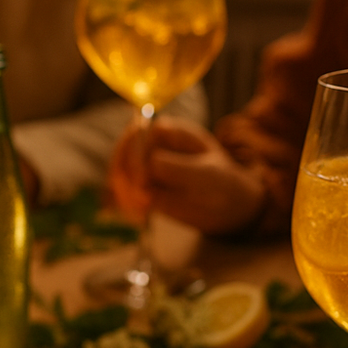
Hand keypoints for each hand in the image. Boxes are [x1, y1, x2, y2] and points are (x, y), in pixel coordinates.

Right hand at [109, 116, 266, 236]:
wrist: (227, 206)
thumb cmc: (222, 182)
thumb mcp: (208, 174)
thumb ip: (181, 167)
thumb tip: (151, 163)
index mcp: (170, 132)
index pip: (140, 131)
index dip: (135, 151)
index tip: (142, 179)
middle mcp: (152, 145)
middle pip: (123, 152)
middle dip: (124, 175)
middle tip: (140, 200)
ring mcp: (144, 166)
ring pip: (120, 173)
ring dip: (124, 192)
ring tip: (142, 211)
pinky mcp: (141, 187)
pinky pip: (123, 192)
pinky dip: (126, 203)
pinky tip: (140, 216)